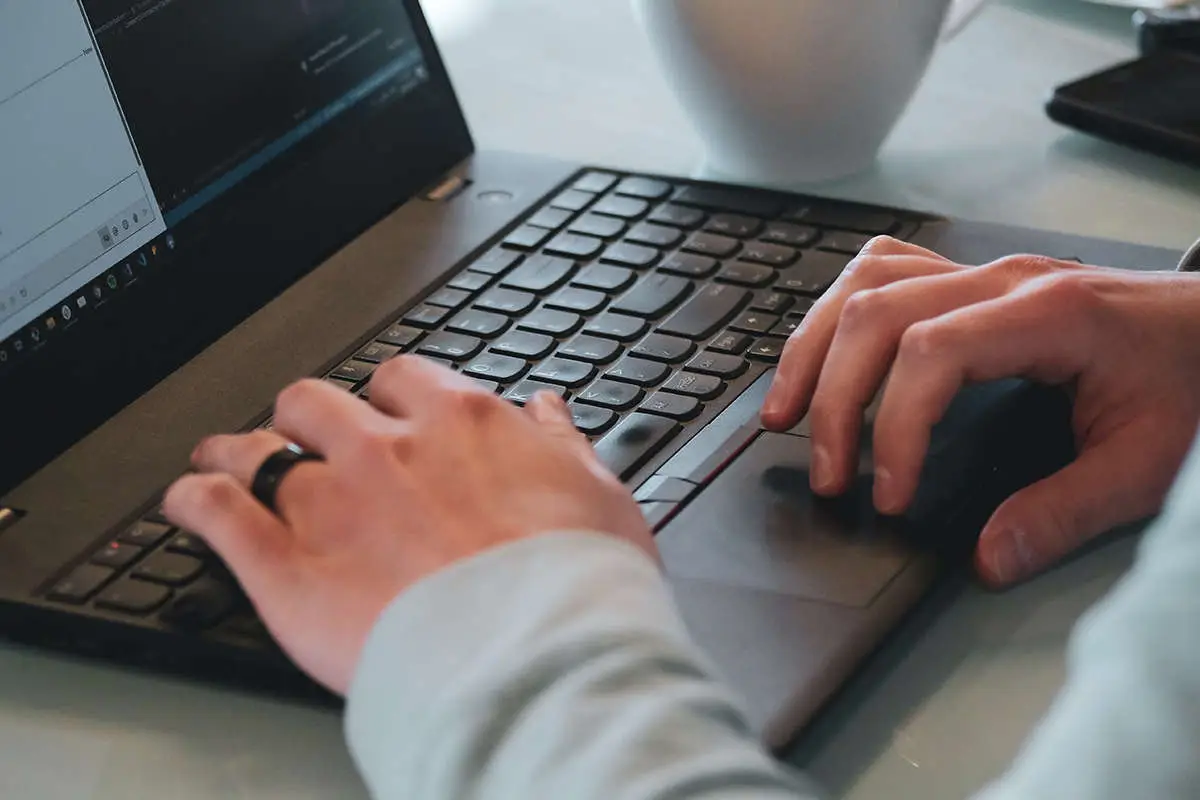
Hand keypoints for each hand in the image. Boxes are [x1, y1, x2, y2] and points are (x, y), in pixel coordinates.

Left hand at [163, 357, 654, 693]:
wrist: (537, 657)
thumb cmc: (575, 584)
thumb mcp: (598, 495)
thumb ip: (562, 444)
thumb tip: (548, 410)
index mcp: (460, 423)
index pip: (402, 379)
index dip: (386, 397)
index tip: (386, 415)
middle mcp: (386, 449)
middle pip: (316, 402)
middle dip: (306, 417)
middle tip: (304, 438)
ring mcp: (330, 503)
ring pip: (256, 450)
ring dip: (236, 450)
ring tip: (223, 457)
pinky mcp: (286, 568)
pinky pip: (217, 514)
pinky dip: (193, 501)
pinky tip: (186, 501)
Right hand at [761, 237, 1199, 587]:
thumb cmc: (1192, 381)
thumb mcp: (1144, 463)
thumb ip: (1064, 513)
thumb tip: (986, 559)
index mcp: (1048, 315)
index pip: (930, 353)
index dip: (891, 426)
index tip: (886, 495)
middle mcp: (1002, 279)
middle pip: (876, 313)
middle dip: (832, 397)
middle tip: (823, 473)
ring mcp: (983, 271)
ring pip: (865, 282)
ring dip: (813, 346)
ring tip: (784, 412)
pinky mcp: (972, 278)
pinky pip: (883, 270)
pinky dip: (837, 312)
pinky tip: (823, 353)